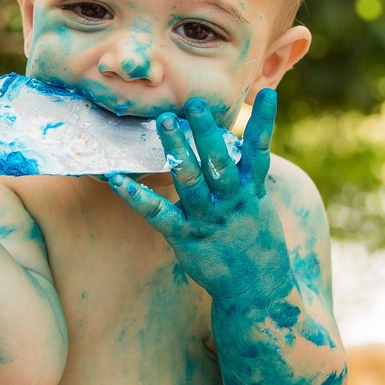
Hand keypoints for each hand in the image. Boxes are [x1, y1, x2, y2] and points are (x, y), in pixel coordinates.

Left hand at [106, 90, 289, 303]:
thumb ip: (247, 176)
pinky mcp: (186, 237)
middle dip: (206, 131)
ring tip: (165, 123)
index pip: (259, 150)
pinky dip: (135, 196)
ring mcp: (208, 219)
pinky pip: (158, 213)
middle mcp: (231, 201)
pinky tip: (116, 179)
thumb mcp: (260, 205)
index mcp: (252, 191)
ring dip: (178, 150)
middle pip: (219, 161)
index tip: (268, 94)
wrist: (258, 290)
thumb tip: (238, 144)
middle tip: (193, 103)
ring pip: (191, 179)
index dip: (265, 122)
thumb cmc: (256, 243)